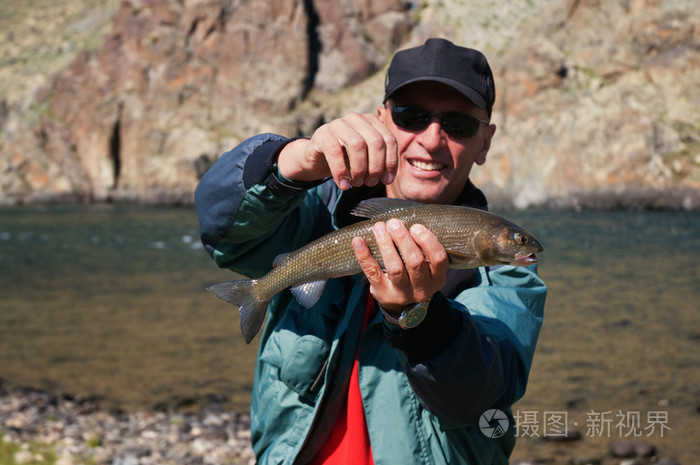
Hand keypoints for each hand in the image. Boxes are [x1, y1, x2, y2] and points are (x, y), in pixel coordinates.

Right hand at [277, 112, 397, 189]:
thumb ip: (378, 162)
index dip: (391, 162)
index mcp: (371, 121)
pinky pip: (334, 152)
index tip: (387, 180)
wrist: (316, 158)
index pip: (389, 140)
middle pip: (376, 142)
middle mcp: (356, 118)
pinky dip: (340, 172)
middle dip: (376, 167)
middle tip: (370, 183)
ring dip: (360, 169)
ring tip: (357, 183)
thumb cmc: (345, 158)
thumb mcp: (365, 158)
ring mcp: (338, 124)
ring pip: (357, 144)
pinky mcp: (322, 134)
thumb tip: (388, 178)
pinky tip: (343, 185)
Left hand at [352, 219, 448, 314]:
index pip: (438, 258)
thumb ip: (423, 248)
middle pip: (415, 262)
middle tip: (394, 222)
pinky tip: (358, 241)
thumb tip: (407, 218)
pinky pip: (373, 273)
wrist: (401, 305)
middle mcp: (422, 288)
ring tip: (379, 227)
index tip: (415, 226)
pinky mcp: (383, 293)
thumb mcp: (426, 267)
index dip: (427, 241)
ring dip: (386, 244)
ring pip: (395, 268)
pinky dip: (364, 255)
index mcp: (437, 278)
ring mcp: (402, 293)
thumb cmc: (414, 275)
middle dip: (403, 239)